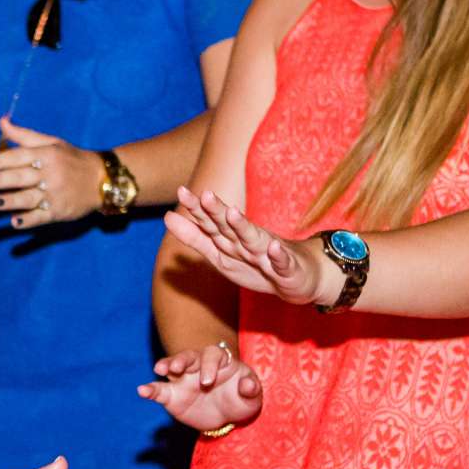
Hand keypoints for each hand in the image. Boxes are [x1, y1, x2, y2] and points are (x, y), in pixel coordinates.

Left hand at [0, 114, 104, 229]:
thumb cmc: (71, 159)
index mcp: (47, 154)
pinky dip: (28, 220)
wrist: (102, 179)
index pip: (19, 156)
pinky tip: (14, 222)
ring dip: (10, 201)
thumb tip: (1, 121)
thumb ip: (24, 135)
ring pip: (29, 198)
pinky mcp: (60, 211)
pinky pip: (41, 217)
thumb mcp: (51, 142)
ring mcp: (55, 194)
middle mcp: (50, 174)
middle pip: (20, 177)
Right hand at [139, 341, 263, 433]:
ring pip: (172, 366)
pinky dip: (149, 390)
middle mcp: (199, 366)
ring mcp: (183, 379)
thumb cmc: (240, 400)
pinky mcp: (171, 395)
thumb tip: (247, 385)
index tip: (207, 381)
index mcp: (220, 361)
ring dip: (165, 365)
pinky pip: (158, 390)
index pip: (213, 355)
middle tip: (177, 369)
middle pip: (188, 356)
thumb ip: (251, 389)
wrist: (226, 417)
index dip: (209, 365)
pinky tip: (142, 391)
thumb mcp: (252, 397)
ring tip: (159, 369)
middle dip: (182, 360)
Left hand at [163, 186, 332, 306]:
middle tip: (205, 195)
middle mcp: (248, 241)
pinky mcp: (288, 268)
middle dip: (218, 211)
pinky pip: (282, 262)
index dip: (197, 209)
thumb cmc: (256, 263)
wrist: (300, 277)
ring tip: (233, 214)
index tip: (181, 191)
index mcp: (231, 238)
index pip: (211, 221)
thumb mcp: (220, 254)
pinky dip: (278, 255)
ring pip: (254, 239)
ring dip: (244, 227)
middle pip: (230, 225)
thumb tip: (167, 216)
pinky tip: (273, 247)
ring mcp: (268, 253)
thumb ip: (194, 236)